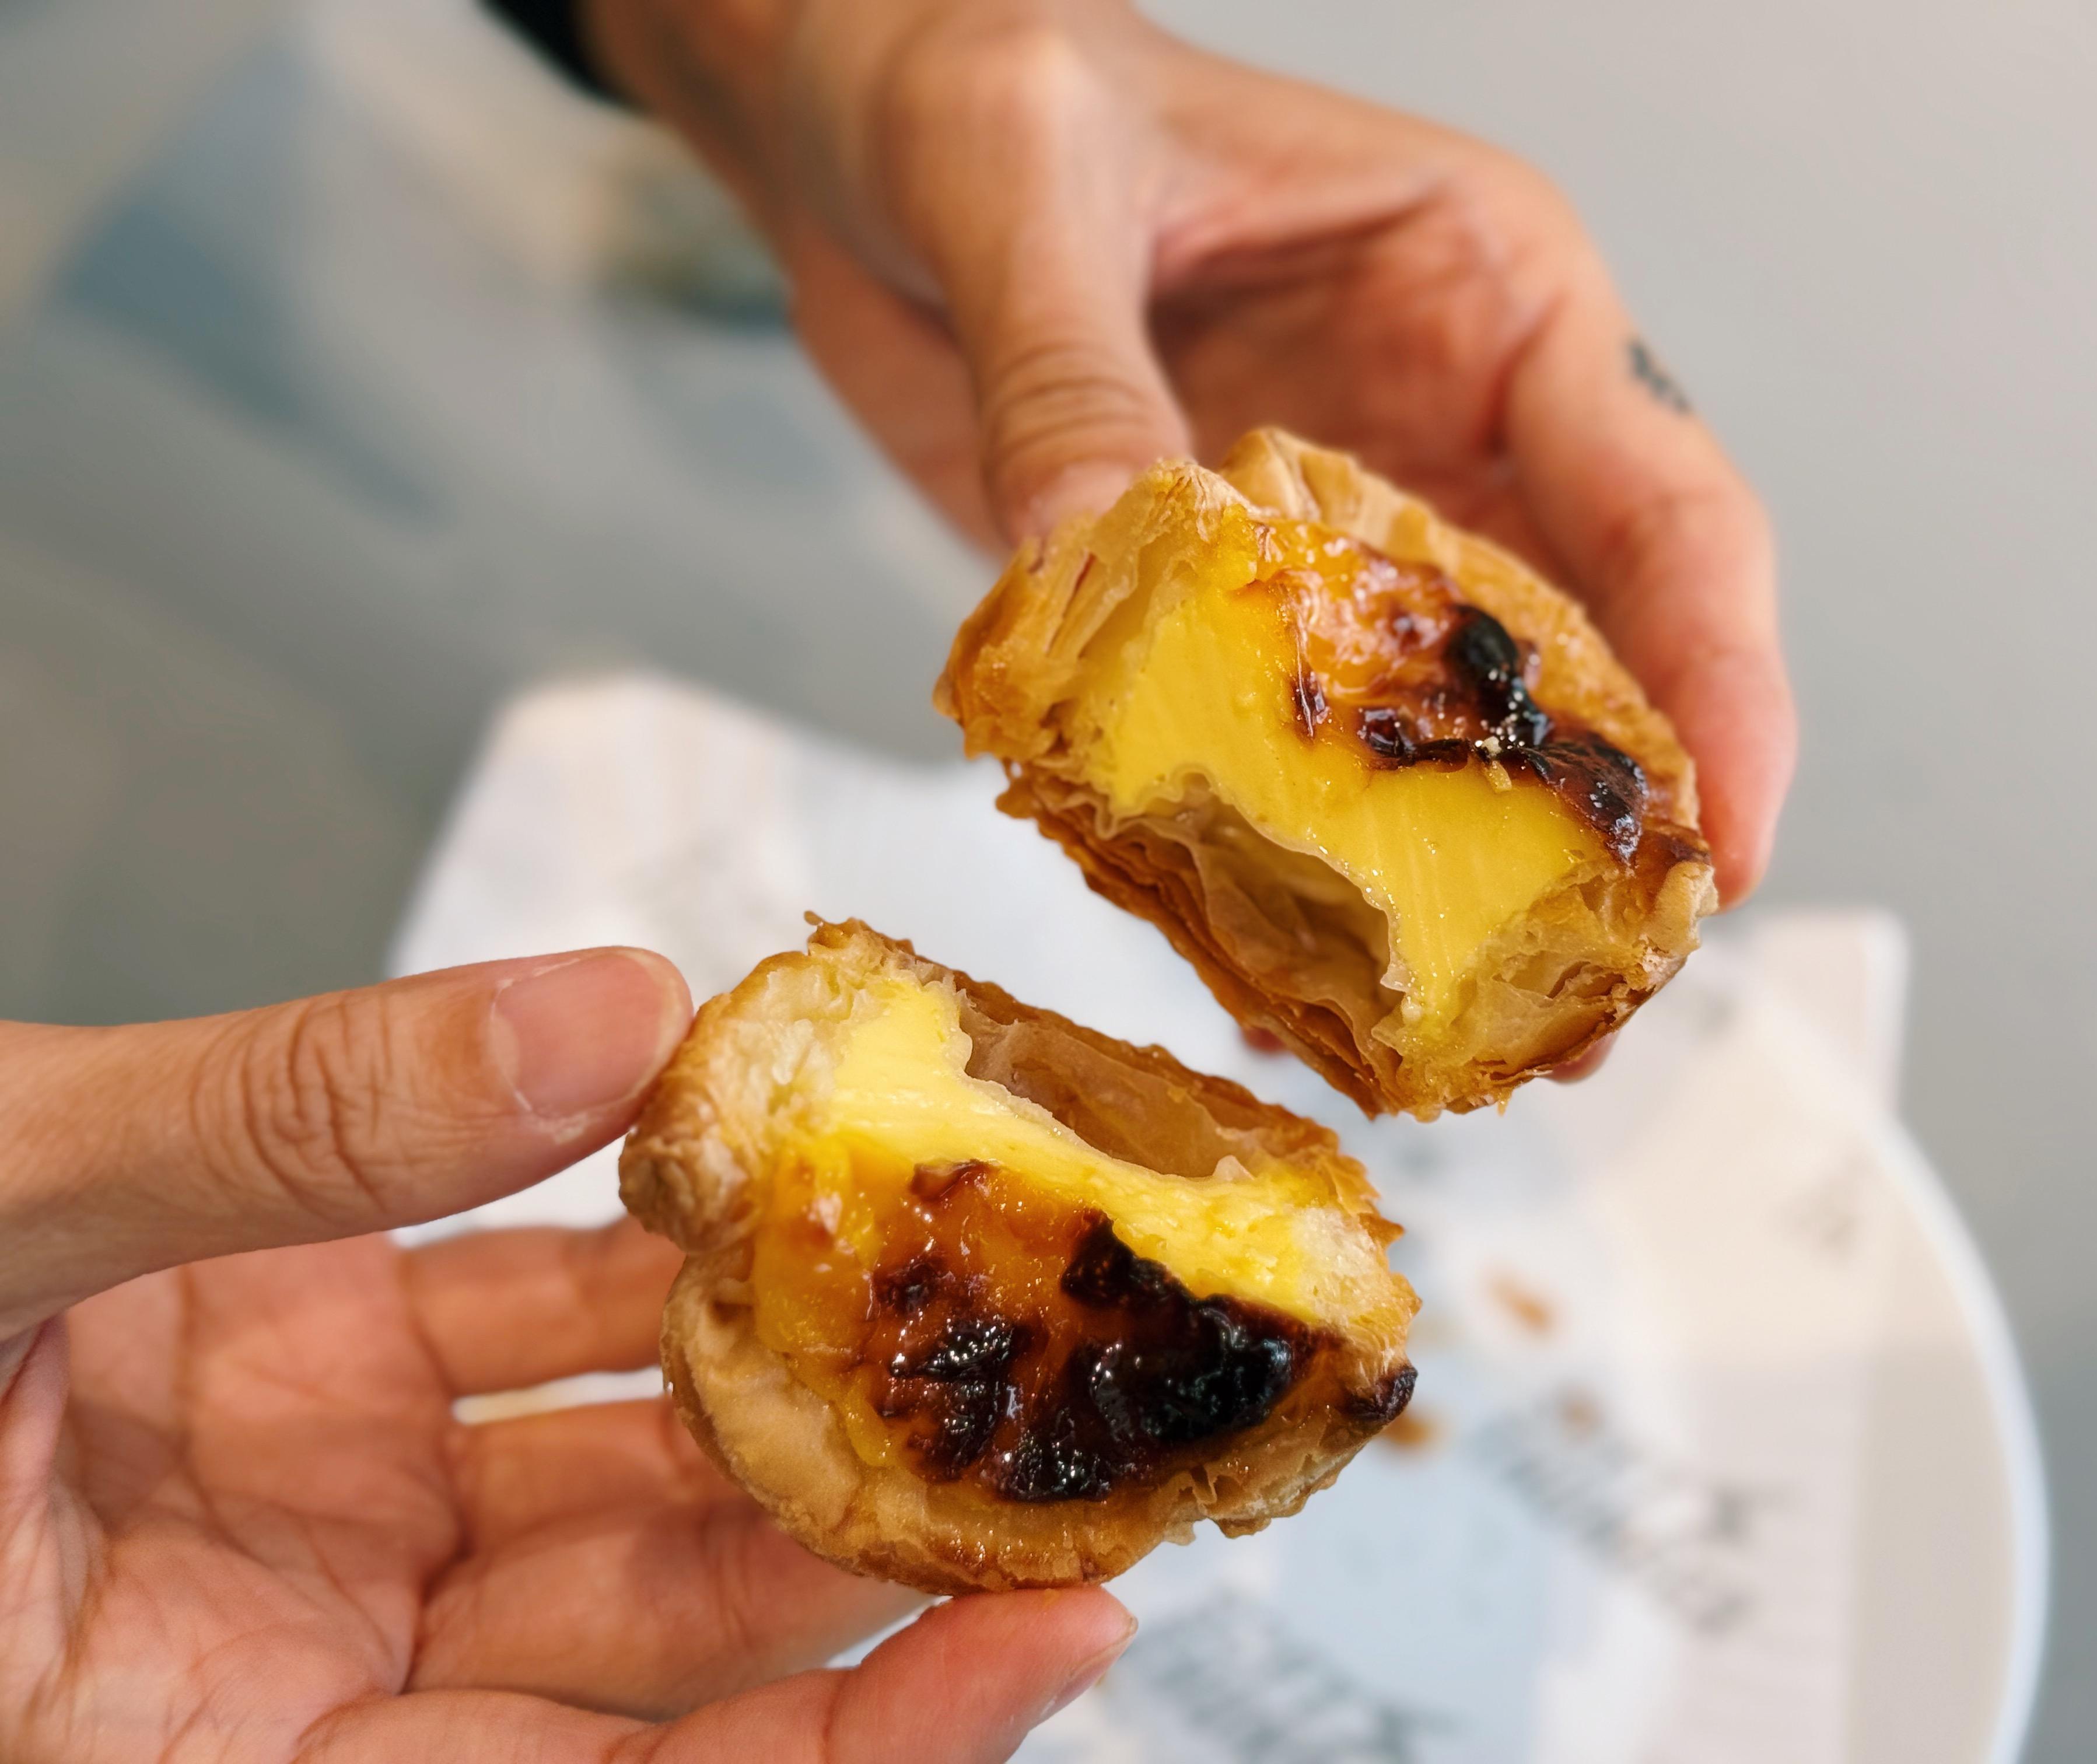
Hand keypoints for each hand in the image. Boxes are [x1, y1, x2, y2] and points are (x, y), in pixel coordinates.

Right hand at [0, 952, 1131, 1761]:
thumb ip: (278, 1133)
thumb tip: (605, 1012)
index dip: (840, 1756)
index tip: (1047, 1656)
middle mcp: (266, 1673)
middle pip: (641, 1653)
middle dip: (857, 1545)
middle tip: (1067, 1431)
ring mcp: (288, 1523)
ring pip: (600, 1481)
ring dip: (772, 1387)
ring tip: (950, 1284)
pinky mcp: (282, 1379)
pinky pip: (509, 1332)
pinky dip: (631, 1262)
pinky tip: (743, 1180)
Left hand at [586, 0, 1794, 900]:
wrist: (852, 119)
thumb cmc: (974, 71)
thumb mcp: (1020, 186)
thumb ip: (1070, 378)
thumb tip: (1091, 564)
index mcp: (1482, 291)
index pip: (1663, 500)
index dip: (1720, 682)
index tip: (1729, 842)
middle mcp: (1444, 422)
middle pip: (1593, 653)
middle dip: (1605, 833)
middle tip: (1587, 1007)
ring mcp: (1339, 524)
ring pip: (1449, 729)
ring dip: (1457, 880)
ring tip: (1450, 1036)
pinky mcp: (1222, 600)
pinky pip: (1287, 746)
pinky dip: (1287, 856)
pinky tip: (1272, 967)